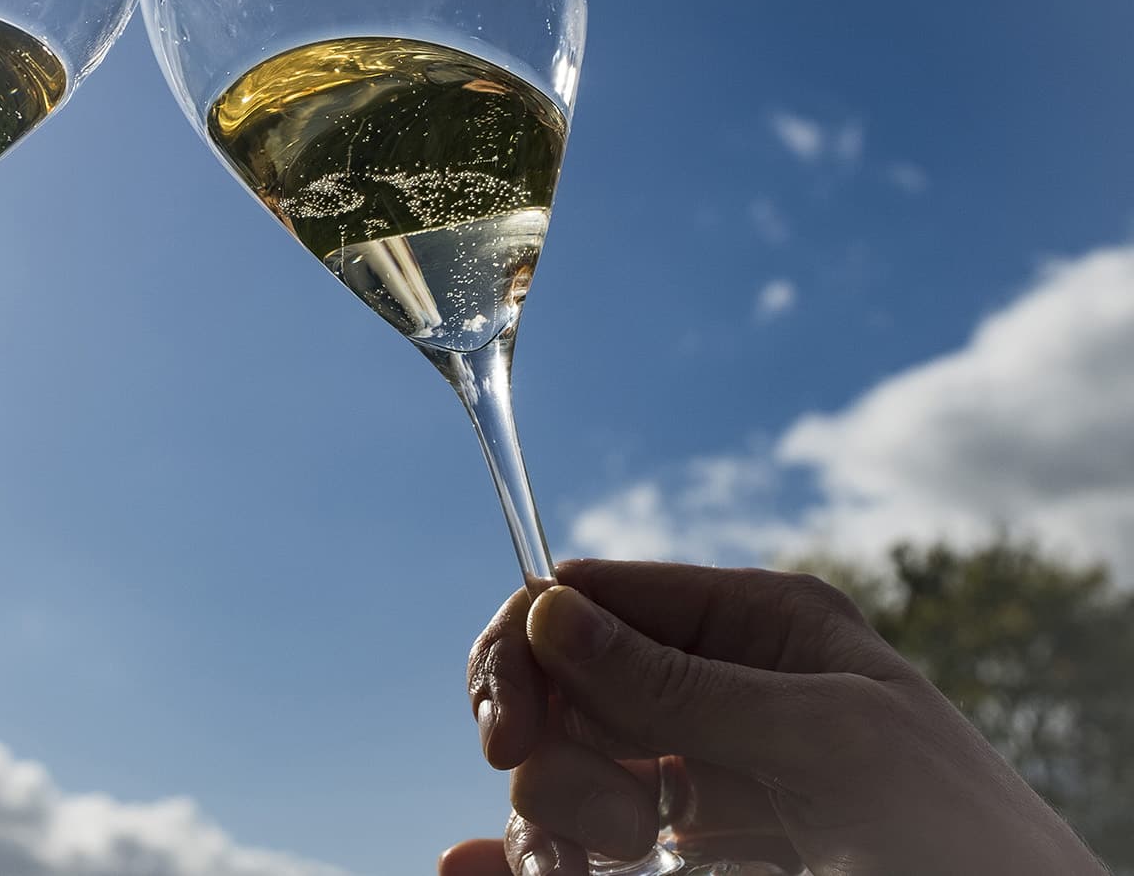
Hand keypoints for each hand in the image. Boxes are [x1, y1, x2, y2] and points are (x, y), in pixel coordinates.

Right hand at [443, 560, 1104, 875]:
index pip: (595, 597)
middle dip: (554, 752)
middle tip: (609, 832)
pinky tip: (481, 873)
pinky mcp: (694, 860)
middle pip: (565, 687)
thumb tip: (550, 613)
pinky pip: (580, 847)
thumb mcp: (829, 748)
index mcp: (763, 628)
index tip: (506, 734)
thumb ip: (682, 685)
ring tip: (616, 872)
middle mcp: (722, 693)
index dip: (529, 650)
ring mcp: (705, 780)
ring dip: (555, 821)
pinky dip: (526, 857)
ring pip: (564, 772)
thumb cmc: (965, 849)